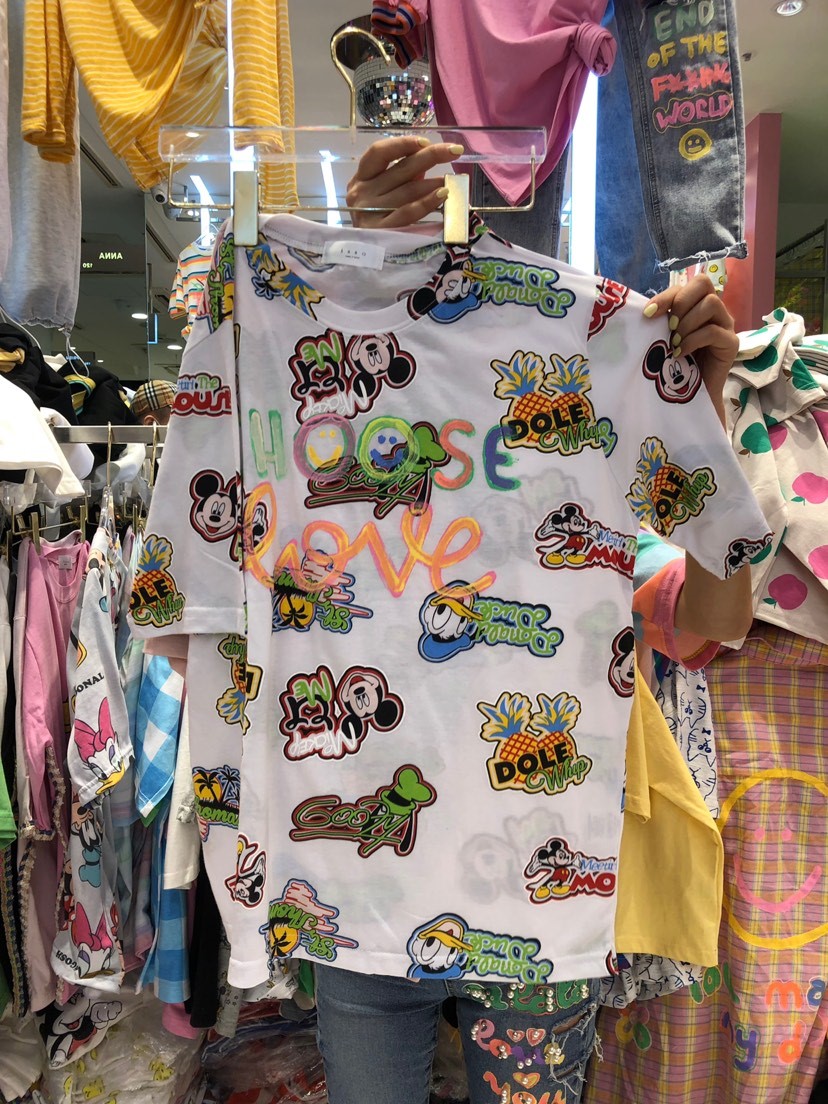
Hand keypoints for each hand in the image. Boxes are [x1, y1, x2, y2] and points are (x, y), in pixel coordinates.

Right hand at [346, 136, 462, 228]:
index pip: (378, 152)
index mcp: (361, 178)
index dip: (402, 143)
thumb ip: (400, 178)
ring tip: (452, 180)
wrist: (362, 260)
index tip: (425, 142)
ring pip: (408, 190)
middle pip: (400, 169)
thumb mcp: (382, 195)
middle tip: (455, 151)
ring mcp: (369, 212)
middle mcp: (362, 192)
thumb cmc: (375, 221)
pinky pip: (408, 212)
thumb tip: (425, 165)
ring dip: (434, 182)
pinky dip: (427, 202)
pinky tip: (443, 196)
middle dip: (430, 156)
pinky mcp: (380, 231)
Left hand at [643, 274, 737, 421]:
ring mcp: (726, 325)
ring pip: (711, 304)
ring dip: (687, 323)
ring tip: (675, 343)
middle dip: (680, 303)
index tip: (648, 314)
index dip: (667, 295)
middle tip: (669, 327)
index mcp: (699, 305)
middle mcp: (716, 311)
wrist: (691, 396)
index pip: (687, 284)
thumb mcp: (665, 337)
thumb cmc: (676, 365)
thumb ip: (663, 320)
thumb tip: (646, 311)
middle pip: (703, 284)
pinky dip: (692, 340)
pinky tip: (681, 353)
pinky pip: (713, 331)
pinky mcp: (731, 343)